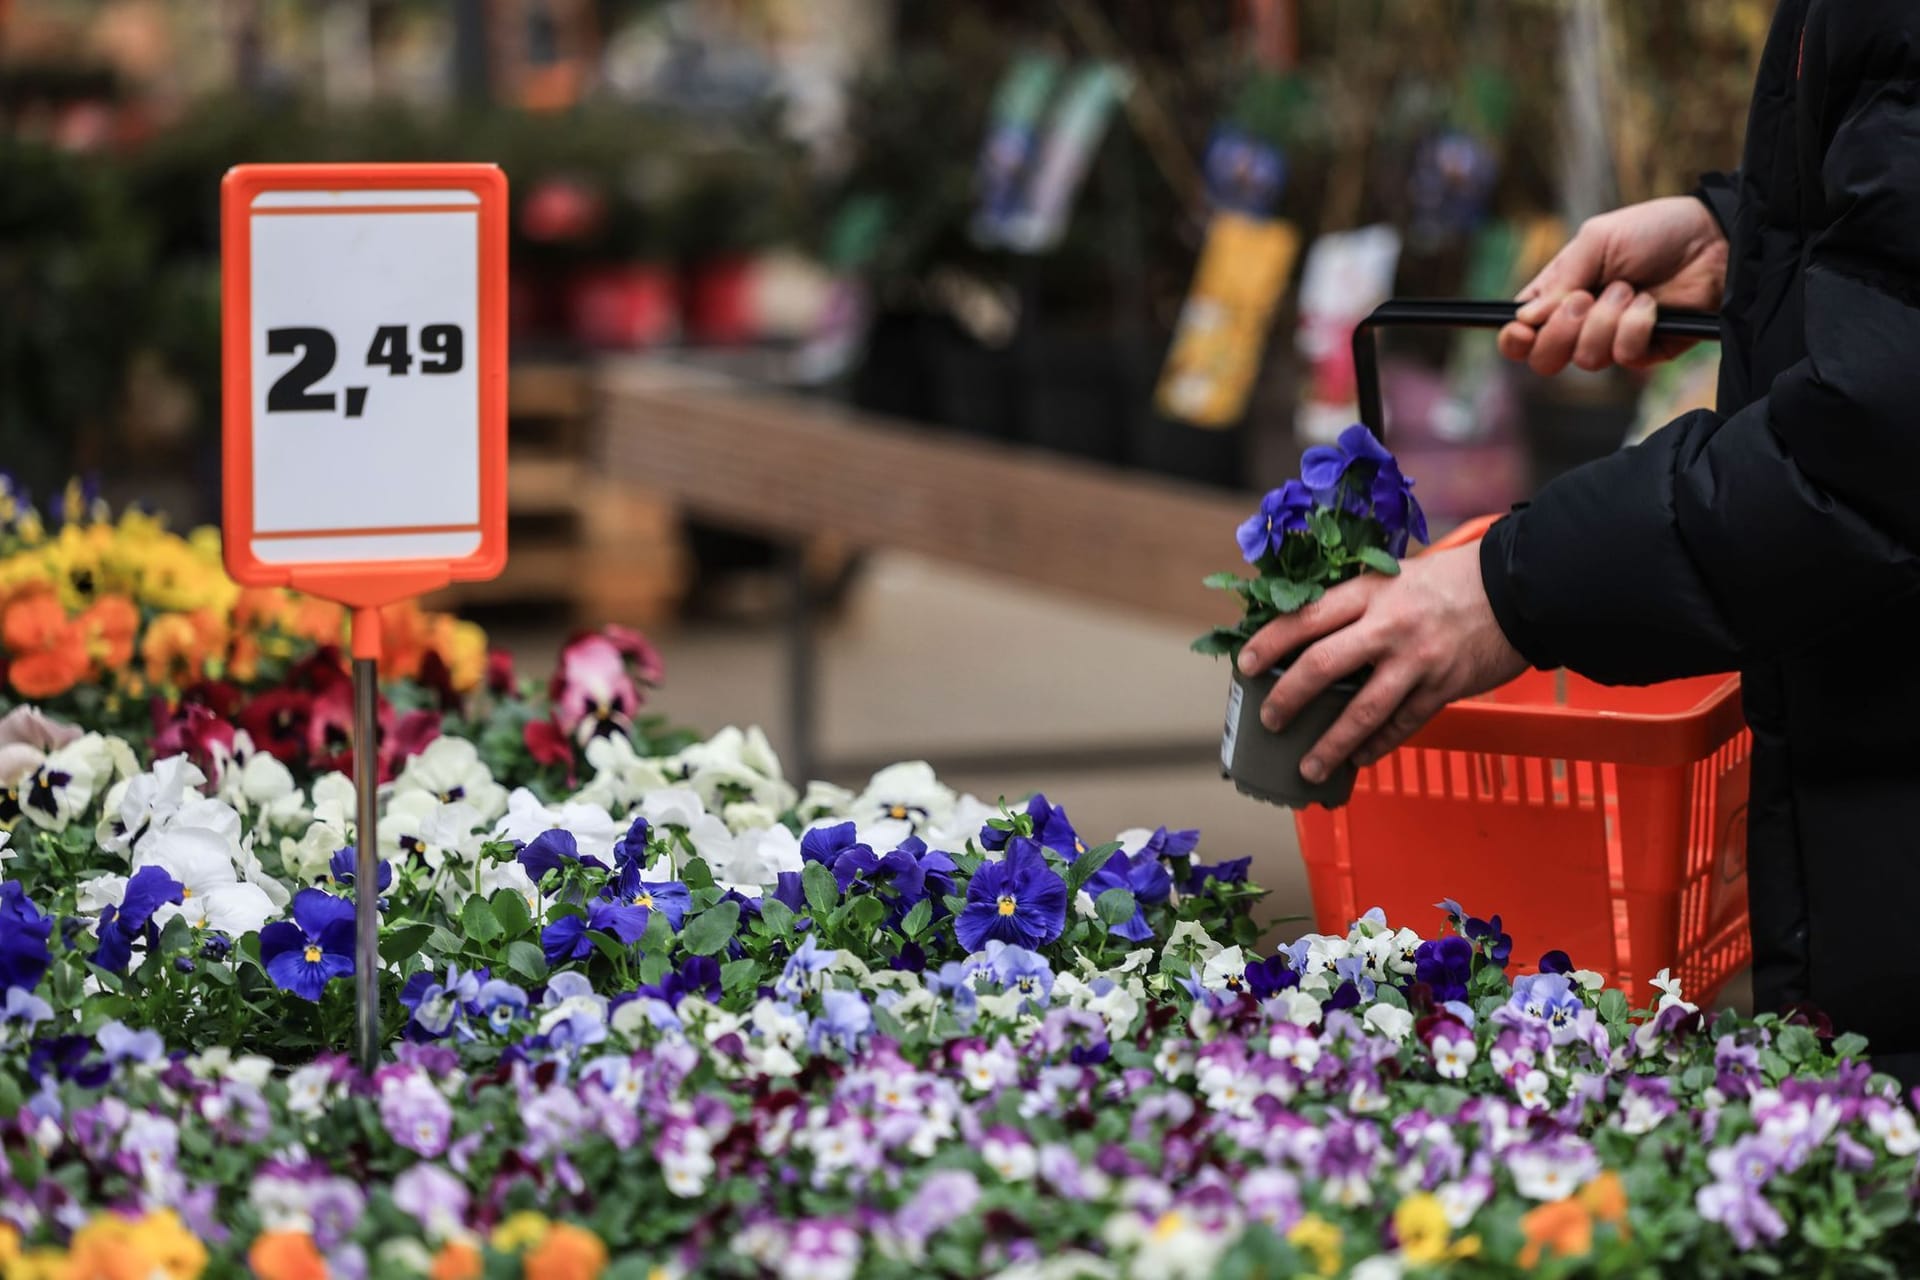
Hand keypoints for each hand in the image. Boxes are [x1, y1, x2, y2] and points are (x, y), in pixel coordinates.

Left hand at [1235, 544, 1527, 781]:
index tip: (1245, 665)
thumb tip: (1305, 634)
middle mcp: (1388, 626)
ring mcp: (1417, 661)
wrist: (1518, 588)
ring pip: (1363, 711)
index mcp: (1370, 592)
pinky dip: (1378, 745)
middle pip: (1323, 665)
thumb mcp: (1395, 575)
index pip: (1306, 617)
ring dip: (1331, 744)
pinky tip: (1359, 759)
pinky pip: (1402, 725)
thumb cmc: (1449, 580)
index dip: (1269, 642)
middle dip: (1287, 698)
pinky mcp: (1444, 688)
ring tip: (1307, 767)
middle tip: (1268, 720)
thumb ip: (1356, 602)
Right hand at [1497, 196, 1726, 374]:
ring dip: (1606, 321)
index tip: (1523, 329)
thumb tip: (1526, 318)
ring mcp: (1611, 341)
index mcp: (1558, 296)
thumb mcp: (1598, 239)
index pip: (1521, 334)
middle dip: (1560, 332)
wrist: (1714, 240)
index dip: (1514, 339)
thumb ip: (1560, 278)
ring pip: (1584, 360)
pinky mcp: (1645, 352)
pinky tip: (1651, 305)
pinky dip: (1635, 327)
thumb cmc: (1654, 231)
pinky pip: (1623, 357)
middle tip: (1584, 298)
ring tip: (1631, 289)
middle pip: (1544, 360)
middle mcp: (1580, 324)